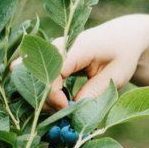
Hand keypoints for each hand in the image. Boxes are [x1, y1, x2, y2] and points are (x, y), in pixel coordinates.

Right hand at [9, 15, 148, 111]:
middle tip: (61, 109)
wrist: (123, 37)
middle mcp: (58, 46)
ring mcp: (50, 51)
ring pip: (25, 73)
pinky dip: (40, 90)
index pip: (51, 72)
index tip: (68, 108)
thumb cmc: (122, 54)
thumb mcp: (116, 75)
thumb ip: (95, 92)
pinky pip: (31, 74)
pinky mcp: (48, 58)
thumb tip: (72, 110)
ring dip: (39, 94)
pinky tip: (59, 99)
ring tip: (61, 105)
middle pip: (29, 71)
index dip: (53, 95)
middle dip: (41, 96)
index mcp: (76, 47)